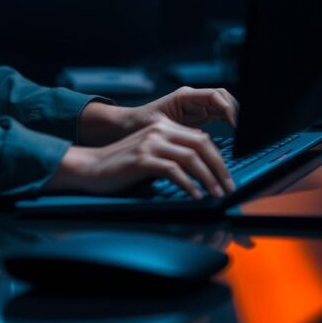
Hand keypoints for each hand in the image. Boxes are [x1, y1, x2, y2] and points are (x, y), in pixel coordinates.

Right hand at [44, 114, 235, 198]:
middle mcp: (159, 130)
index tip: (228, 176)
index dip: (219, 157)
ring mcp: (150, 143)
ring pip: (191, 157)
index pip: (202, 137)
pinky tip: (196, 195)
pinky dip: (189, 184)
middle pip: (202, 144)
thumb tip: (201, 166)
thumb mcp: (151, 154)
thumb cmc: (123, 165)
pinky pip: (173, 170)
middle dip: (220, 167)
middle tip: (229, 187)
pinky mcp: (142, 159)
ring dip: (209, 178)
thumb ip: (173, 153)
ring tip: (217, 194)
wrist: (92, 167)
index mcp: (163, 126)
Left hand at [124, 86, 238, 134]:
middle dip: (236, 111)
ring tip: (241, 136)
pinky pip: (220, 115)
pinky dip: (229, 122)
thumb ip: (180, 132)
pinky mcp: (199, 117)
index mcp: (185, 96)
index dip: (228, 109)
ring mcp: (197, 106)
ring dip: (234, 117)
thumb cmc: (141, 124)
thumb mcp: (161, 128)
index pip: (215, 95)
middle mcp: (194, 99)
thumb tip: (200, 139)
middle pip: (224, 98)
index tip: (235, 126)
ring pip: (224, 106)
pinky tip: (233, 136)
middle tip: (243, 132)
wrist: (130, 125)